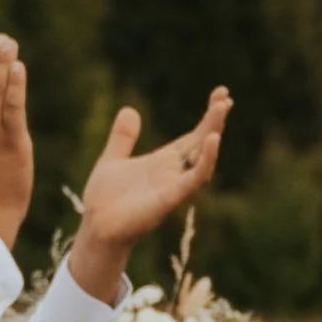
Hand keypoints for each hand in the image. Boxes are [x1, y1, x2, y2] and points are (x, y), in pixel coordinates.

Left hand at [64, 91, 232, 299]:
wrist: (96, 228)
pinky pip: (193, 178)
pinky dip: (205, 161)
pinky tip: (212, 140)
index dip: (207, 116)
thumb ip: (123, 137)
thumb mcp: (112, 159)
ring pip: (203, 158)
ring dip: (213, 133)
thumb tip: (130, 109)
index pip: (193, 136)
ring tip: (221, 109)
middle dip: (214, 120)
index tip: (221, 93)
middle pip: (201, 142)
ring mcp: (174, 185)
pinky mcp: (169, 198)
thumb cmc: (106, 200)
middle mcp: (173, 172)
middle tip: (225, 97)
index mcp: (164, 162)